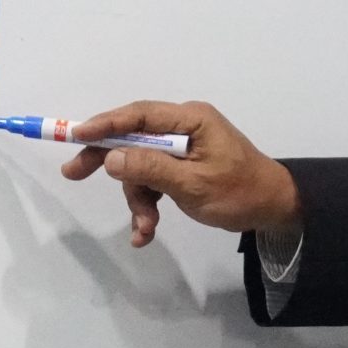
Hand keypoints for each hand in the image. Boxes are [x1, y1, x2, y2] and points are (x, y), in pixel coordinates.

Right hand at [58, 100, 300, 248]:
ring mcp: (183, 148)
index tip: (77, 134)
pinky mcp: (182, 169)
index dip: (106, 123)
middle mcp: (184, 127)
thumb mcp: (194, 184)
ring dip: (138, 199)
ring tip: (145, 227)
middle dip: (107, 160)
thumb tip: (111, 158)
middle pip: (133, 139)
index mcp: (191, 120)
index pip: (140, 115)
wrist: (274, 209)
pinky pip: (154, 181)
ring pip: (141, 167)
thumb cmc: (240, 192)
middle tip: (73, 173)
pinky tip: (145, 232)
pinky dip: (149, 204)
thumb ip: (152, 169)